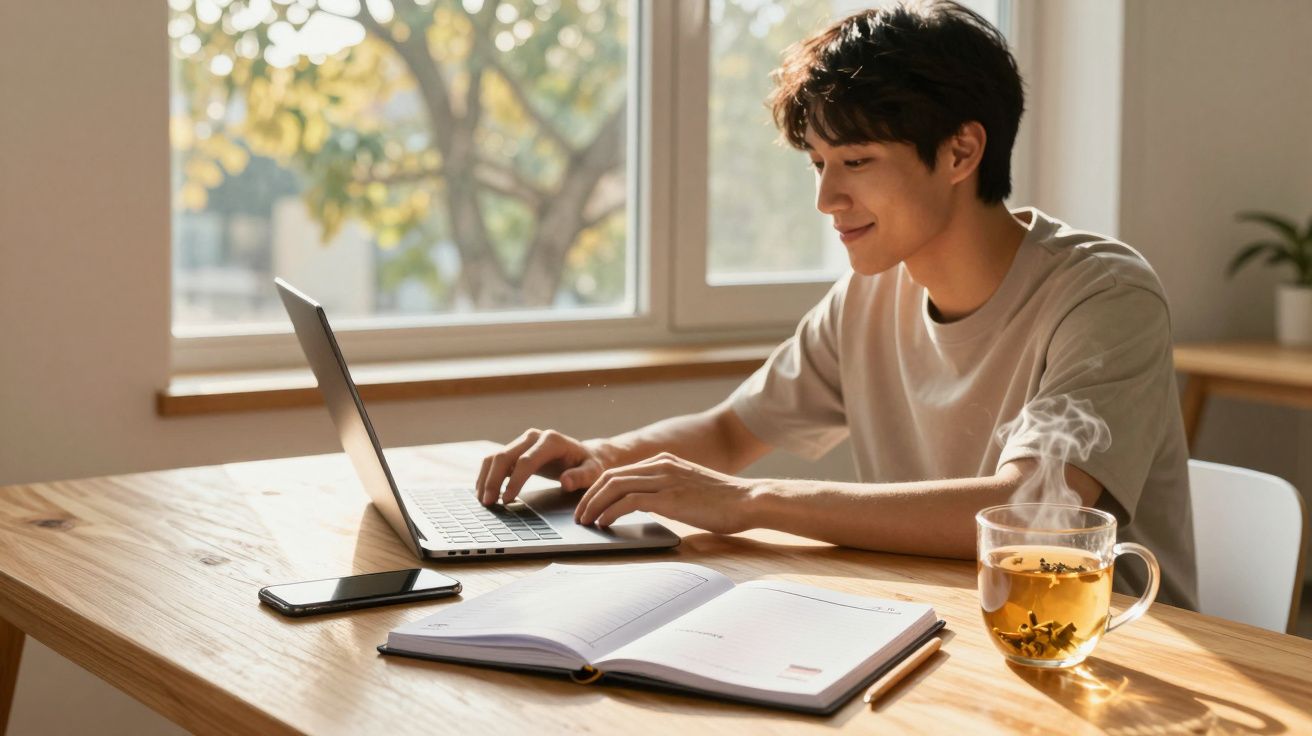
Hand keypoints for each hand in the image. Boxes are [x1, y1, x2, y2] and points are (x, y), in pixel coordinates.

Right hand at [476, 429, 608, 504]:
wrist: (584, 455)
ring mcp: (523, 441)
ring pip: (496, 457)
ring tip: (483, 500)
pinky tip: (483, 491)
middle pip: (505, 456)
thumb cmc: (589, 465)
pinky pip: (495, 460)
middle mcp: (534, 437)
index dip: (515, 480)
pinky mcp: (516, 449)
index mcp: (552, 441)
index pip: (527, 460)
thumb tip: (565, 482)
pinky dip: (487, 475)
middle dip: (493, 480)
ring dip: (486, 478)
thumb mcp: (592, 472)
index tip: (507, 499)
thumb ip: (581, 477)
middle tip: (488, 503)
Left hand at [574, 452, 758, 534]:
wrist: (749, 500)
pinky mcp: (668, 497)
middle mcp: (660, 465)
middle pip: (610, 477)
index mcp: (664, 461)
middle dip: (589, 496)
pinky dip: (611, 512)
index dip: (598, 489)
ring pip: (614, 486)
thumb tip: (647, 507)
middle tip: (579, 515)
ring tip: (586, 521)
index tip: (588, 505)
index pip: (619, 472)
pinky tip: (604, 524)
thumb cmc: (724, 502)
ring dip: (594, 505)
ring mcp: (664, 479)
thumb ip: (667, 491)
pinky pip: (628, 502)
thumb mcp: (689, 489)